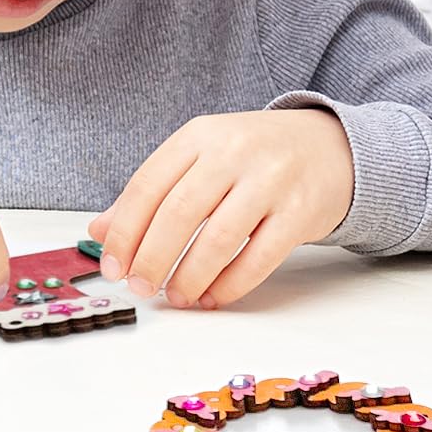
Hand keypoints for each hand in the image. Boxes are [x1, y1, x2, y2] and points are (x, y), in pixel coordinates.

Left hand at [88, 109, 354, 308]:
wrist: (331, 147)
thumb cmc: (256, 158)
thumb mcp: (203, 158)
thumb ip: (154, 191)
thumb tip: (100, 232)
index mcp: (201, 135)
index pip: (148, 185)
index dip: (124, 233)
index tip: (112, 267)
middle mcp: (235, 151)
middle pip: (179, 212)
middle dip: (152, 259)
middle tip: (140, 287)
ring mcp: (272, 179)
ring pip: (218, 239)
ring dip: (190, 277)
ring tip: (177, 296)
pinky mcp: (301, 210)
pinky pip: (259, 258)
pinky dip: (230, 285)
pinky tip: (213, 296)